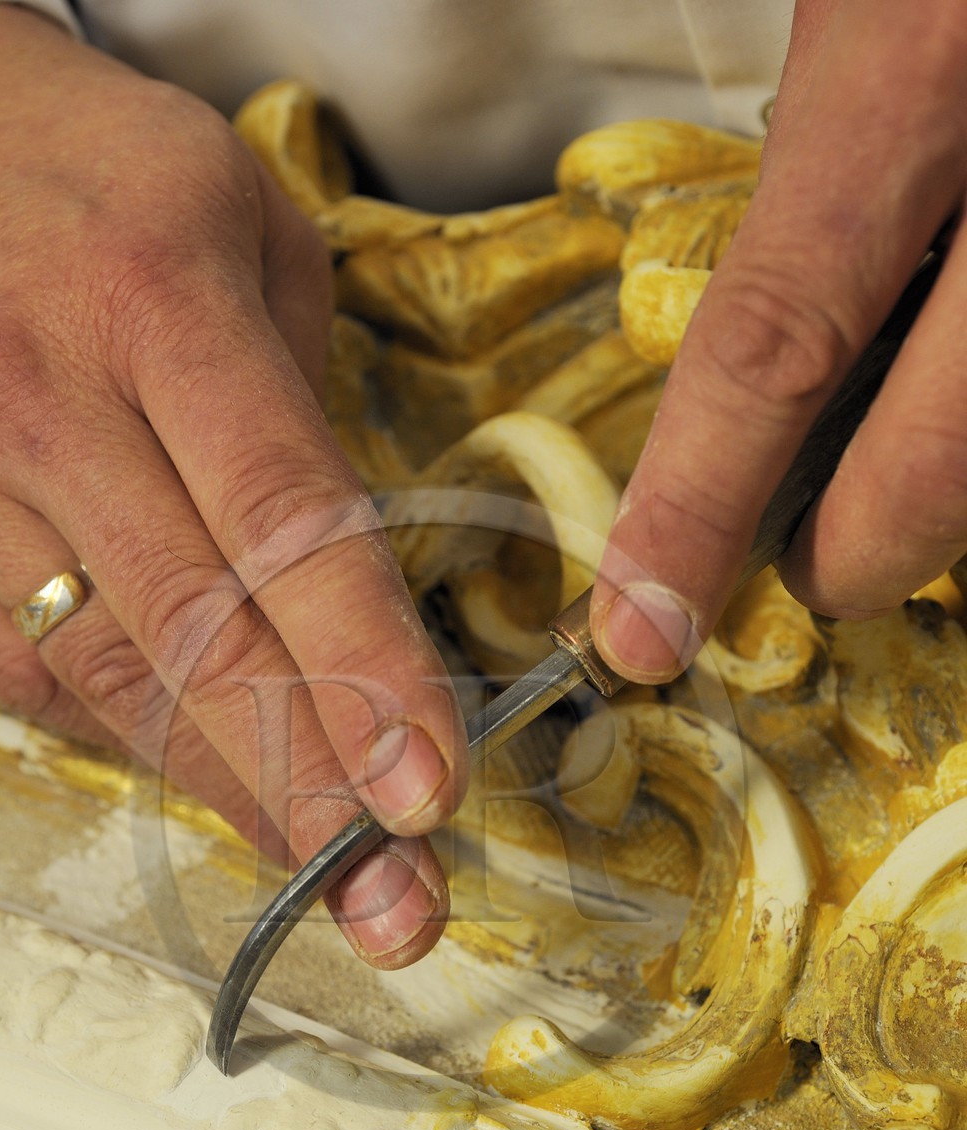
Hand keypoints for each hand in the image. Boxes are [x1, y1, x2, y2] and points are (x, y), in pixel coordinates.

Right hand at [0, 4, 466, 965]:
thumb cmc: (93, 171)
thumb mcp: (240, 221)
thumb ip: (302, 402)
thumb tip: (353, 585)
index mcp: (156, 300)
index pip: (282, 522)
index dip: (362, 670)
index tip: (431, 788)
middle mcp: (40, 399)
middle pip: (189, 637)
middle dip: (305, 789)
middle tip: (395, 903)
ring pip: (99, 681)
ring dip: (224, 794)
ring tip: (323, 879)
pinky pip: (20, 668)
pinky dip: (123, 738)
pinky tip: (206, 783)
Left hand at [591, 0, 966, 679]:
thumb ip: (836, 120)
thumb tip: (781, 296)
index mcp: (926, 59)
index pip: (778, 339)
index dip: (698, 502)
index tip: (646, 618)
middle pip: (947, 454)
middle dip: (864, 547)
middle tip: (813, 567)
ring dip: (956, 487)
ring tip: (896, 479)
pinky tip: (960, 372)